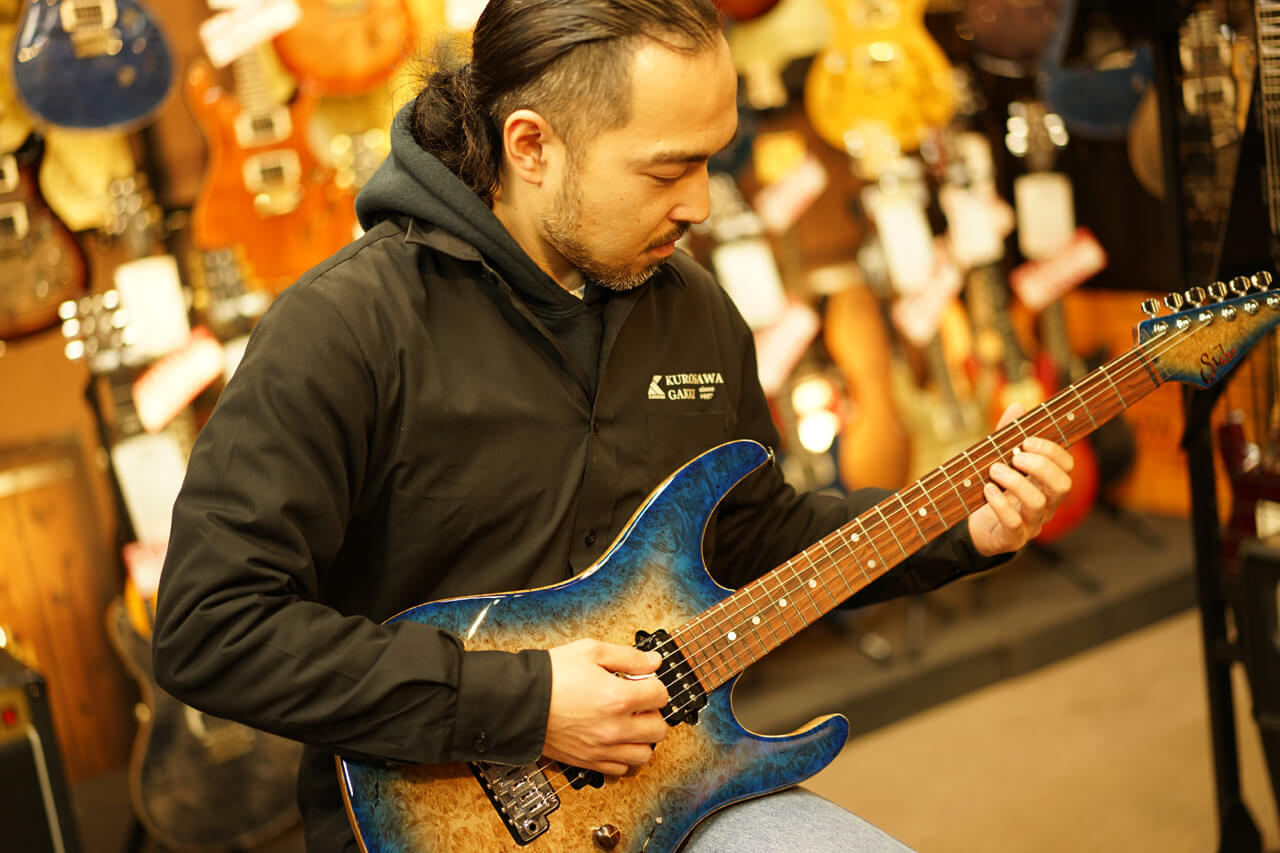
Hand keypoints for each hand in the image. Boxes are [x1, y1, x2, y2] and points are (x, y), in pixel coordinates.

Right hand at [543, 639, 669, 774]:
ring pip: (644, 753)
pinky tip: (613, 739)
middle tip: (638, 702)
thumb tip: (653, 661)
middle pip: (658, 728)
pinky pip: (621, 769)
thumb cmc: (551, 676)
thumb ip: (628, 657)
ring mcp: (602, 748)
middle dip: (652, 712)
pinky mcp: (588, 761)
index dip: (653, 684)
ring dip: (642, 738)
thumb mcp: (590, 651)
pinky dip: (623, 755)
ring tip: (629, 723)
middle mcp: (615, 728)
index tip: (642, 682)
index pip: (660, 695)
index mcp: (618, 698)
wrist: (519, 702)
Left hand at [967, 403, 1073, 556]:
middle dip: (1040, 466)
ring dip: (1016, 483)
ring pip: (1038, 504)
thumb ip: (1007, 437)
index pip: (1066, 466)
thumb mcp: (998, 461)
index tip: (1026, 441)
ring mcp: (1032, 524)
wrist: (976, 529)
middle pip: (1062, 486)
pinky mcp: (1012, 539)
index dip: (1052, 451)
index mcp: (1047, 484)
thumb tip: (1017, 405)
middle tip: (1014, 457)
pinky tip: (987, 490)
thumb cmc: (993, 490)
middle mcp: (1046, 505)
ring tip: (994, 470)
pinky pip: (1015, 524)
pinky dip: (1001, 505)